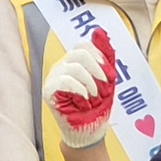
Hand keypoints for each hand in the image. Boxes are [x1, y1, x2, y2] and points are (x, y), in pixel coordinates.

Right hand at [44, 31, 116, 147]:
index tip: (111, 77)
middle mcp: (62, 66)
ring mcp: (53, 77)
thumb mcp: (107, 77)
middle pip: (80, 53)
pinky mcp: (49, 90)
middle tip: (103, 90)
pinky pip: (66, 81)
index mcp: (74, 61)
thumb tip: (99, 31)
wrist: (90, 130)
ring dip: (91, 85)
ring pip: (75, 67)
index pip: (84, 45)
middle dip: (97, 72)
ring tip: (93, 99)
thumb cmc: (98, 105)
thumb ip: (105, 54)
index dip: (100, 58)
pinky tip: (84, 102)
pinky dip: (80, 91)